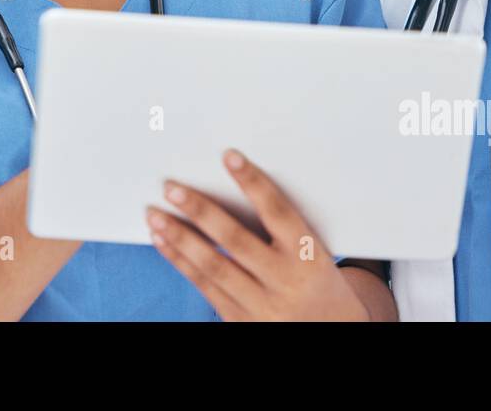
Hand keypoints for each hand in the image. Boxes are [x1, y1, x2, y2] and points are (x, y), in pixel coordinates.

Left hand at [145, 148, 370, 321]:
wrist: (335, 333)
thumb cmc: (318, 283)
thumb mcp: (317, 253)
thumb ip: (284, 227)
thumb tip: (240, 185)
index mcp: (308, 256)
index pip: (278, 212)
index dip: (253, 182)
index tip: (230, 156)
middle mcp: (285, 280)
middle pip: (236, 239)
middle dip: (200, 211)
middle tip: (172, 187)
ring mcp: (262, 306)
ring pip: (213, 266)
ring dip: (179, 237)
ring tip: (155, 214)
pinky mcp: (242, 322)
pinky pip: (205, 288)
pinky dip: (181, 263)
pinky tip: (164, 242)